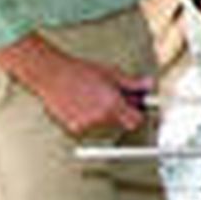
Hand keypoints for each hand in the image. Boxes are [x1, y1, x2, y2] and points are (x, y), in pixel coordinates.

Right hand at [33, 56, 150, 135]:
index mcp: (113, 105)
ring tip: (94, 97)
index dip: (137, 113)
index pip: (136, 121)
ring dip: (105, 114)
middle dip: (122, 112)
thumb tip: (148, 85)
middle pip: (121, 124)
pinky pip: (89, 126)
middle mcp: (100, 118)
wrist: (52, 75)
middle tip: (114, 96)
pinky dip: (90, 117)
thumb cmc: (80, 72)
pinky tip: (82, 103)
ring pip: (105, 125)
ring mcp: (86, 124)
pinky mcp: (74, 127)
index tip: (136, 107)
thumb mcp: (112, 74)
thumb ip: (133, 83)